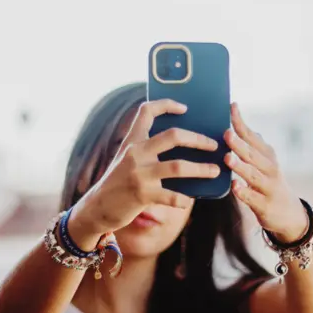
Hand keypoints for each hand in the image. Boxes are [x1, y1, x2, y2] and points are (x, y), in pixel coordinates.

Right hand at [71, 99, 219, 240]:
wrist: (97, 207)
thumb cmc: (118, 183)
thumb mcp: (127, 160)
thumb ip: (146, 150)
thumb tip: (182, 146)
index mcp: (132, 141)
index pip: (147, 111)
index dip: (167, 104)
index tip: (185, 107)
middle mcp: (135, 153)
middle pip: (173, 136)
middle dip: (198, 140)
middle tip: (213, 145)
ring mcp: (139, 174)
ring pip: (178, 166)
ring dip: (201, 169)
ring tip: (215, 171)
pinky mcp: (142, 195)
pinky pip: (171, 196)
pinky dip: (184, 199)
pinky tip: (189, 200)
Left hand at [224, 103, 308, 241]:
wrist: (290, 215)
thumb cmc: (269, 184)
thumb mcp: (264, 163)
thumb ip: (252, 146)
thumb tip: (237, 125)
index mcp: (267, 155)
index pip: (252, 136)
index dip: (241, 122)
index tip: (232, 106)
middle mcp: (270, 169)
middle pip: (253, 154)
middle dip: (240, 144)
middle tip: (226, 133)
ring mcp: (268, 188)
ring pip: (253, 175)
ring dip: (241, 166)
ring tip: (228, 158)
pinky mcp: (265, 206)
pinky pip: (253, 199)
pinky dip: (244, 192)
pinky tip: (234, 186)